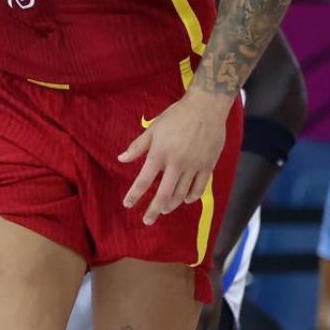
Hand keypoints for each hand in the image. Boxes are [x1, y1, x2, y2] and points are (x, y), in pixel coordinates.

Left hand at [121, 87, 231, 225]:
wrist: (206, 108)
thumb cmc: (176, 116)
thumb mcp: (153, 128)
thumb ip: (137, 146)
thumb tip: (121, 159)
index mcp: (160, 154)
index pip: (144, 180)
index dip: (135, 194)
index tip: (128, 205)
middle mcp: (176, 164)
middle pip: (163, 194)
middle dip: (154, 210)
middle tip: (147, 220)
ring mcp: (194, 166)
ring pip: (182, 194)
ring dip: (171, 204)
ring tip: (164, 210)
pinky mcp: (208, 166)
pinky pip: (200, 187)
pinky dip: (192, 196)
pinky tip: (185, 200)